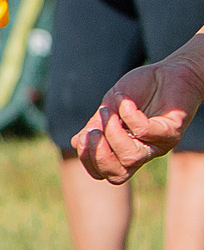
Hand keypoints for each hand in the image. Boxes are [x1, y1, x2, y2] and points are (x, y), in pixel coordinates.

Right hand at [78, 47, 203, 182]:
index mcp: (125, 150)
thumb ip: (96, 126)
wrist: (169, 72)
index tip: (82, 136)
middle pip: (118, 176)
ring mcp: (158, 144)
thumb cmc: (139, 91)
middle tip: (93, 132)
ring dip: (112, 133)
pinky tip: (125, 100)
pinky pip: (144, 132)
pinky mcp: (172, 131)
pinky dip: (128, 115)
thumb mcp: (110, 109)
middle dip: (99, 155)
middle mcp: (143, 152)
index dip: (88, 160)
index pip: (105, 173)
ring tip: (108, 111)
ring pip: (131, 157)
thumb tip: (77, 143)